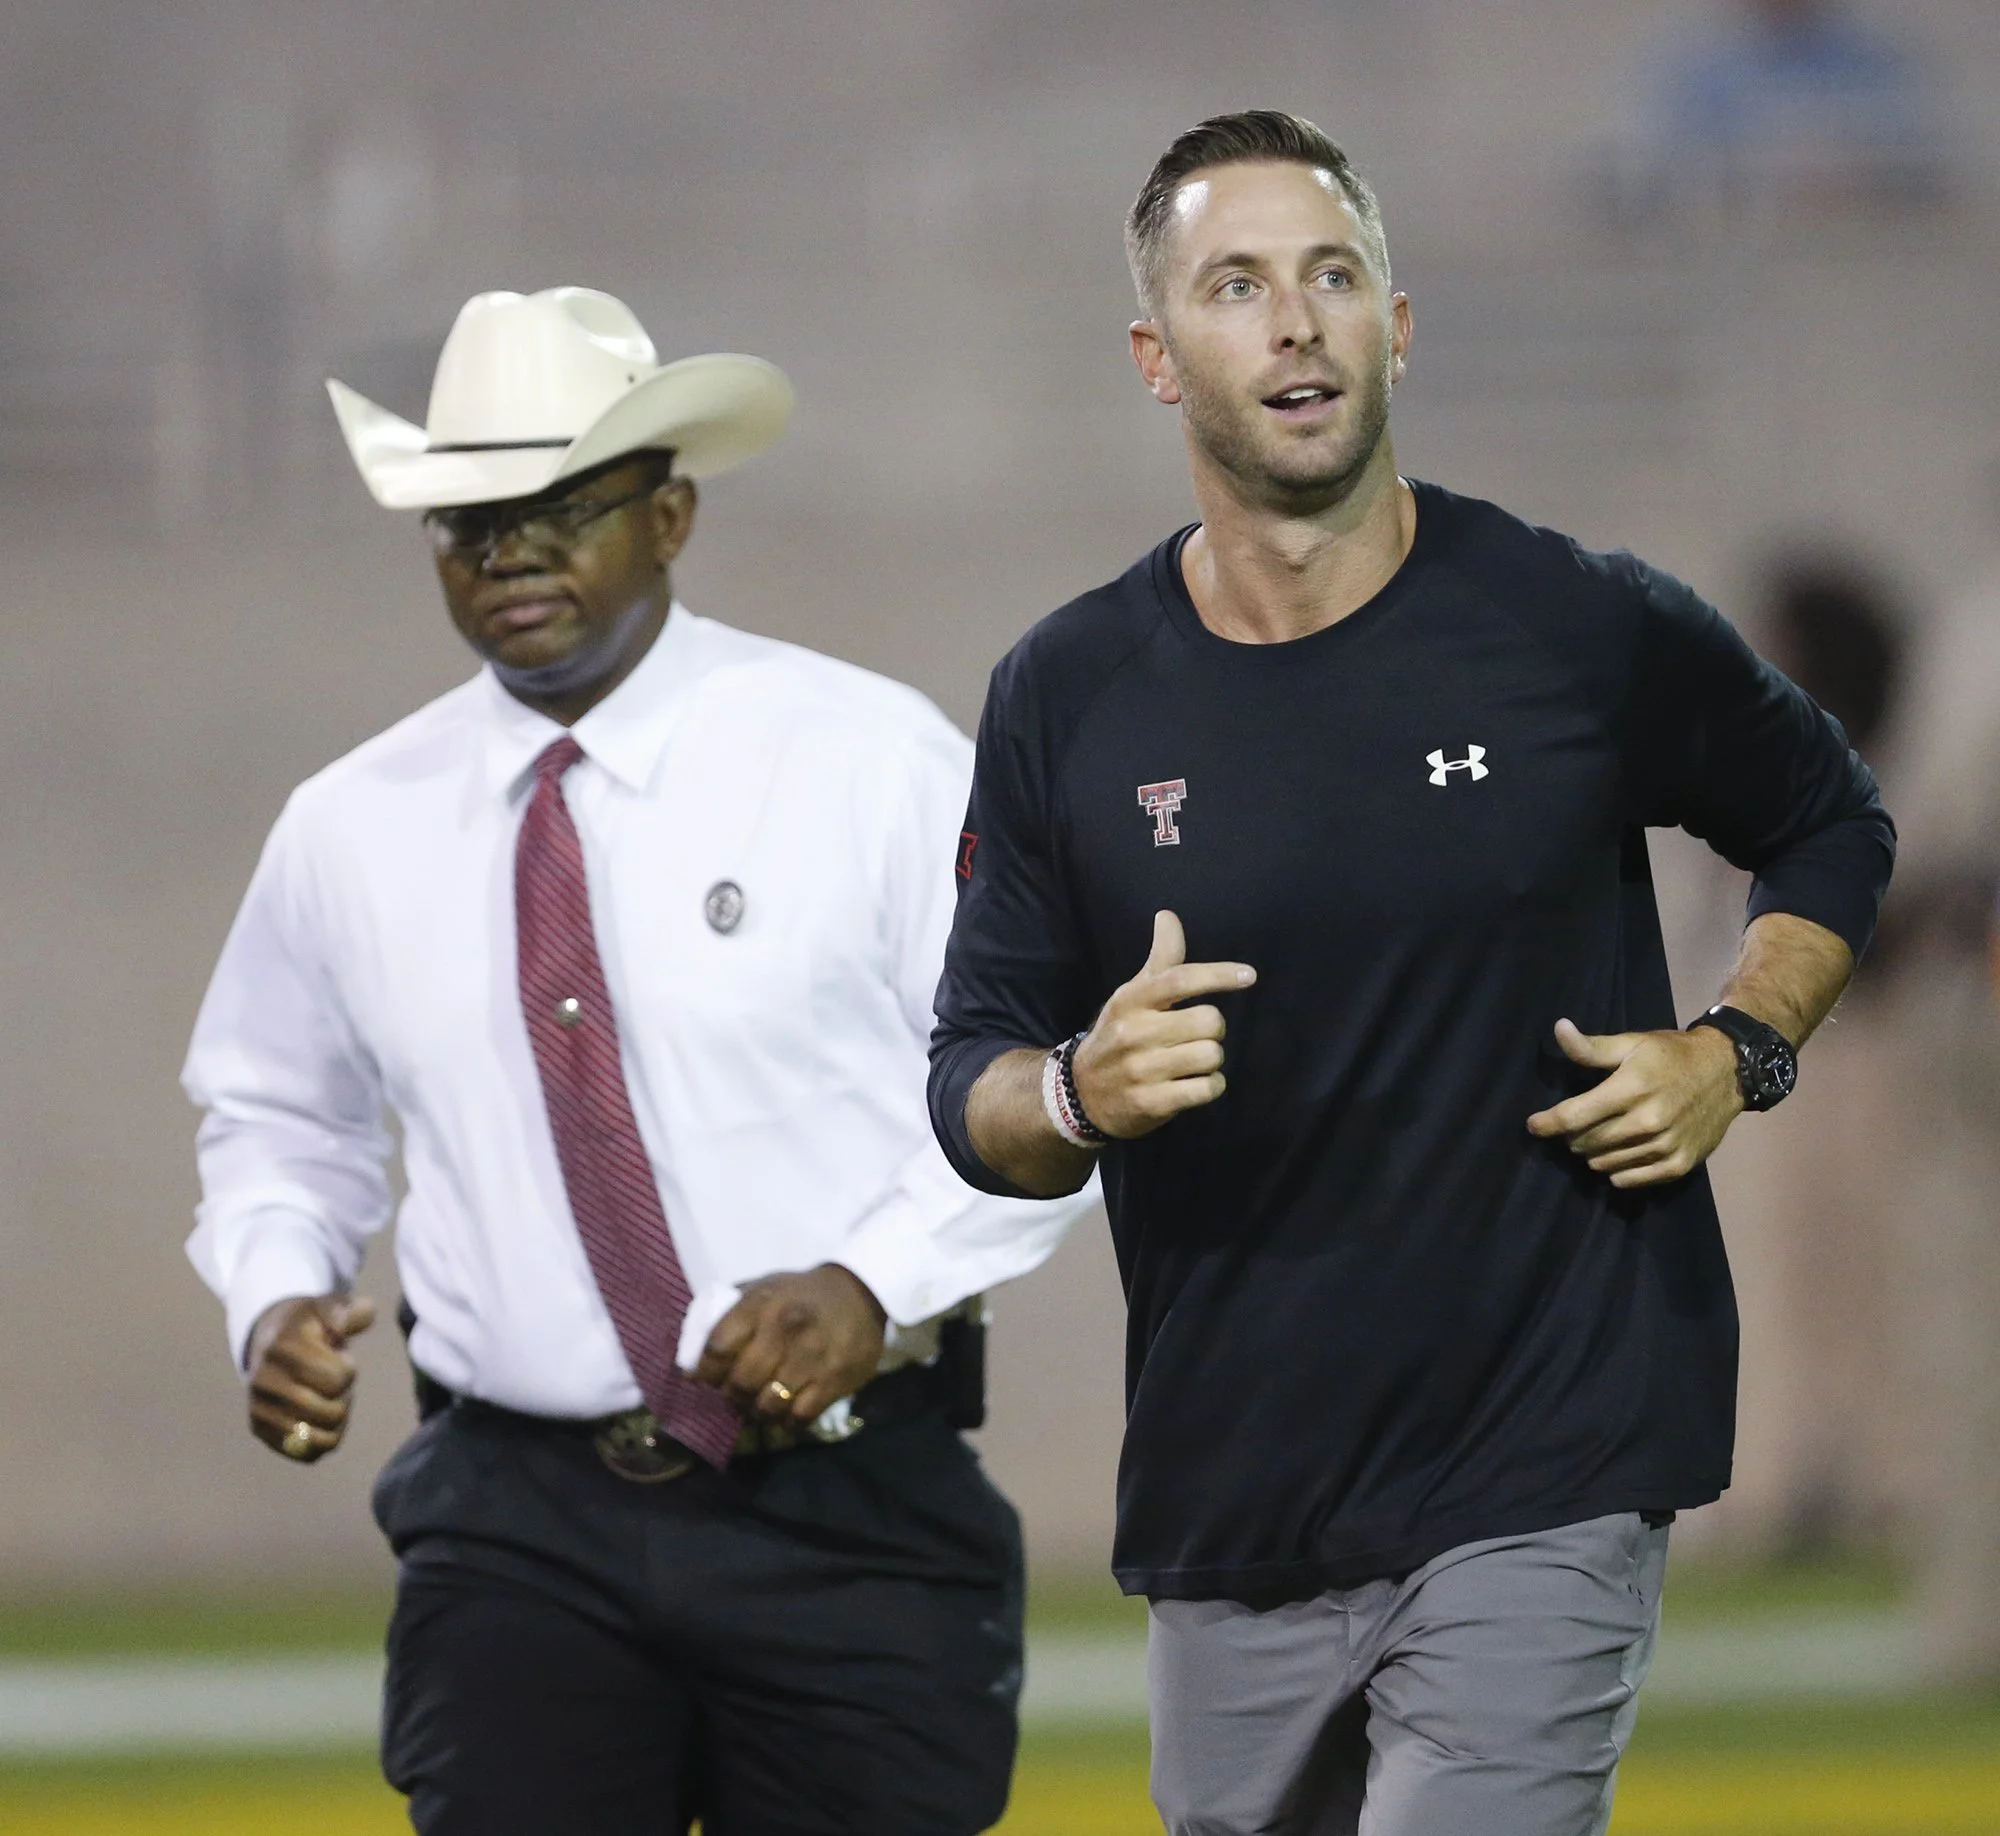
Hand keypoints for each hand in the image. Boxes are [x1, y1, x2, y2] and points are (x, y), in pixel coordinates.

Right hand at [245, 1293, 375, 1462]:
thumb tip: (343, 1325)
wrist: (270, 1340)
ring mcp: (257, 1408)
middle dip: (343, 1396)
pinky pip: (305, 1454)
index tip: (337, 1357)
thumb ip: (348, 1310)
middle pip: (329, 1412)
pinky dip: (324, 1440)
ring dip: (336, 1421)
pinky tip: (321, 1418)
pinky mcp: (259, 1429)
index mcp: (282, 1346)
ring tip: (328, 1399)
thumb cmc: (310, 1325)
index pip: (337, 1378)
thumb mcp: (330, 1307)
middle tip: (334, 1381)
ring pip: (319, 1438)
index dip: (347, 1369)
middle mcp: (263, 1380)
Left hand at [694, 1264, 886, 1424]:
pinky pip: (799, 1418)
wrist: (861, 1293)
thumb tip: (694, 1351)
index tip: (705, 1379)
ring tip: (760, 1407)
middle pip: (739, 1383)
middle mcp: (783, 1330)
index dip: (705, 1371)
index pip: (716, 1348)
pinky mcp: (834, 1380)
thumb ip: (730, 1313)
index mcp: (760, 1305)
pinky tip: (787, 1414)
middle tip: (735, 1397)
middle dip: (731, 1397)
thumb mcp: (764, 1288)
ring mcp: (810, 1358)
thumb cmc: (802, 1294)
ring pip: (767, 1406)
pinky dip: (788, 1422)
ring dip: (758, 1413)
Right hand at [1070, 910, 1255, 1138]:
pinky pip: (1206, 1089)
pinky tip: (1195, 1084)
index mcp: (1131, 1001)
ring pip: (1211, 1056)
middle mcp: (1134, 1033)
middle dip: (1214, 1029)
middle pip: (1209, 1021)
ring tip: (1193, 1061)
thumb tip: (1168, 915)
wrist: (1081, 1093)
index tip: (1249, 975)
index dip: (1218, 975)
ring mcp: (1142, 1070)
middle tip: (1198, 1035)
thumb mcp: (1132, 996)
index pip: (1180, 979)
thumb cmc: (1119, 1035)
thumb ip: (1160, 959)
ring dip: (1212, 1060)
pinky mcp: (1152, 1103)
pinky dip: (1210, 1086)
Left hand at [1526, 1018, 1742, 1188]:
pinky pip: (1629, 1180)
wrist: (1728, 1073)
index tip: (1533, 1125)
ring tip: (1599, 1137)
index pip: (1574, 1116)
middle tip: (1576, 1125)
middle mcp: (1647, 1121)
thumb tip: (1558, 1029)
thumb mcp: (1631, 1044)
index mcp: (1631, 1088)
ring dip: (1593, 1153)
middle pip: (1586, 1142)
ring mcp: (1664, 1146)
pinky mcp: (1679, 1165)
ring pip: (1604, 1164)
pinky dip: (1616, 1171)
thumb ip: (1592, 1047)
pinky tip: (1618, 1155)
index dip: (1547, 1123)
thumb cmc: (1672, 1055)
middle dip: (1572, 1136)